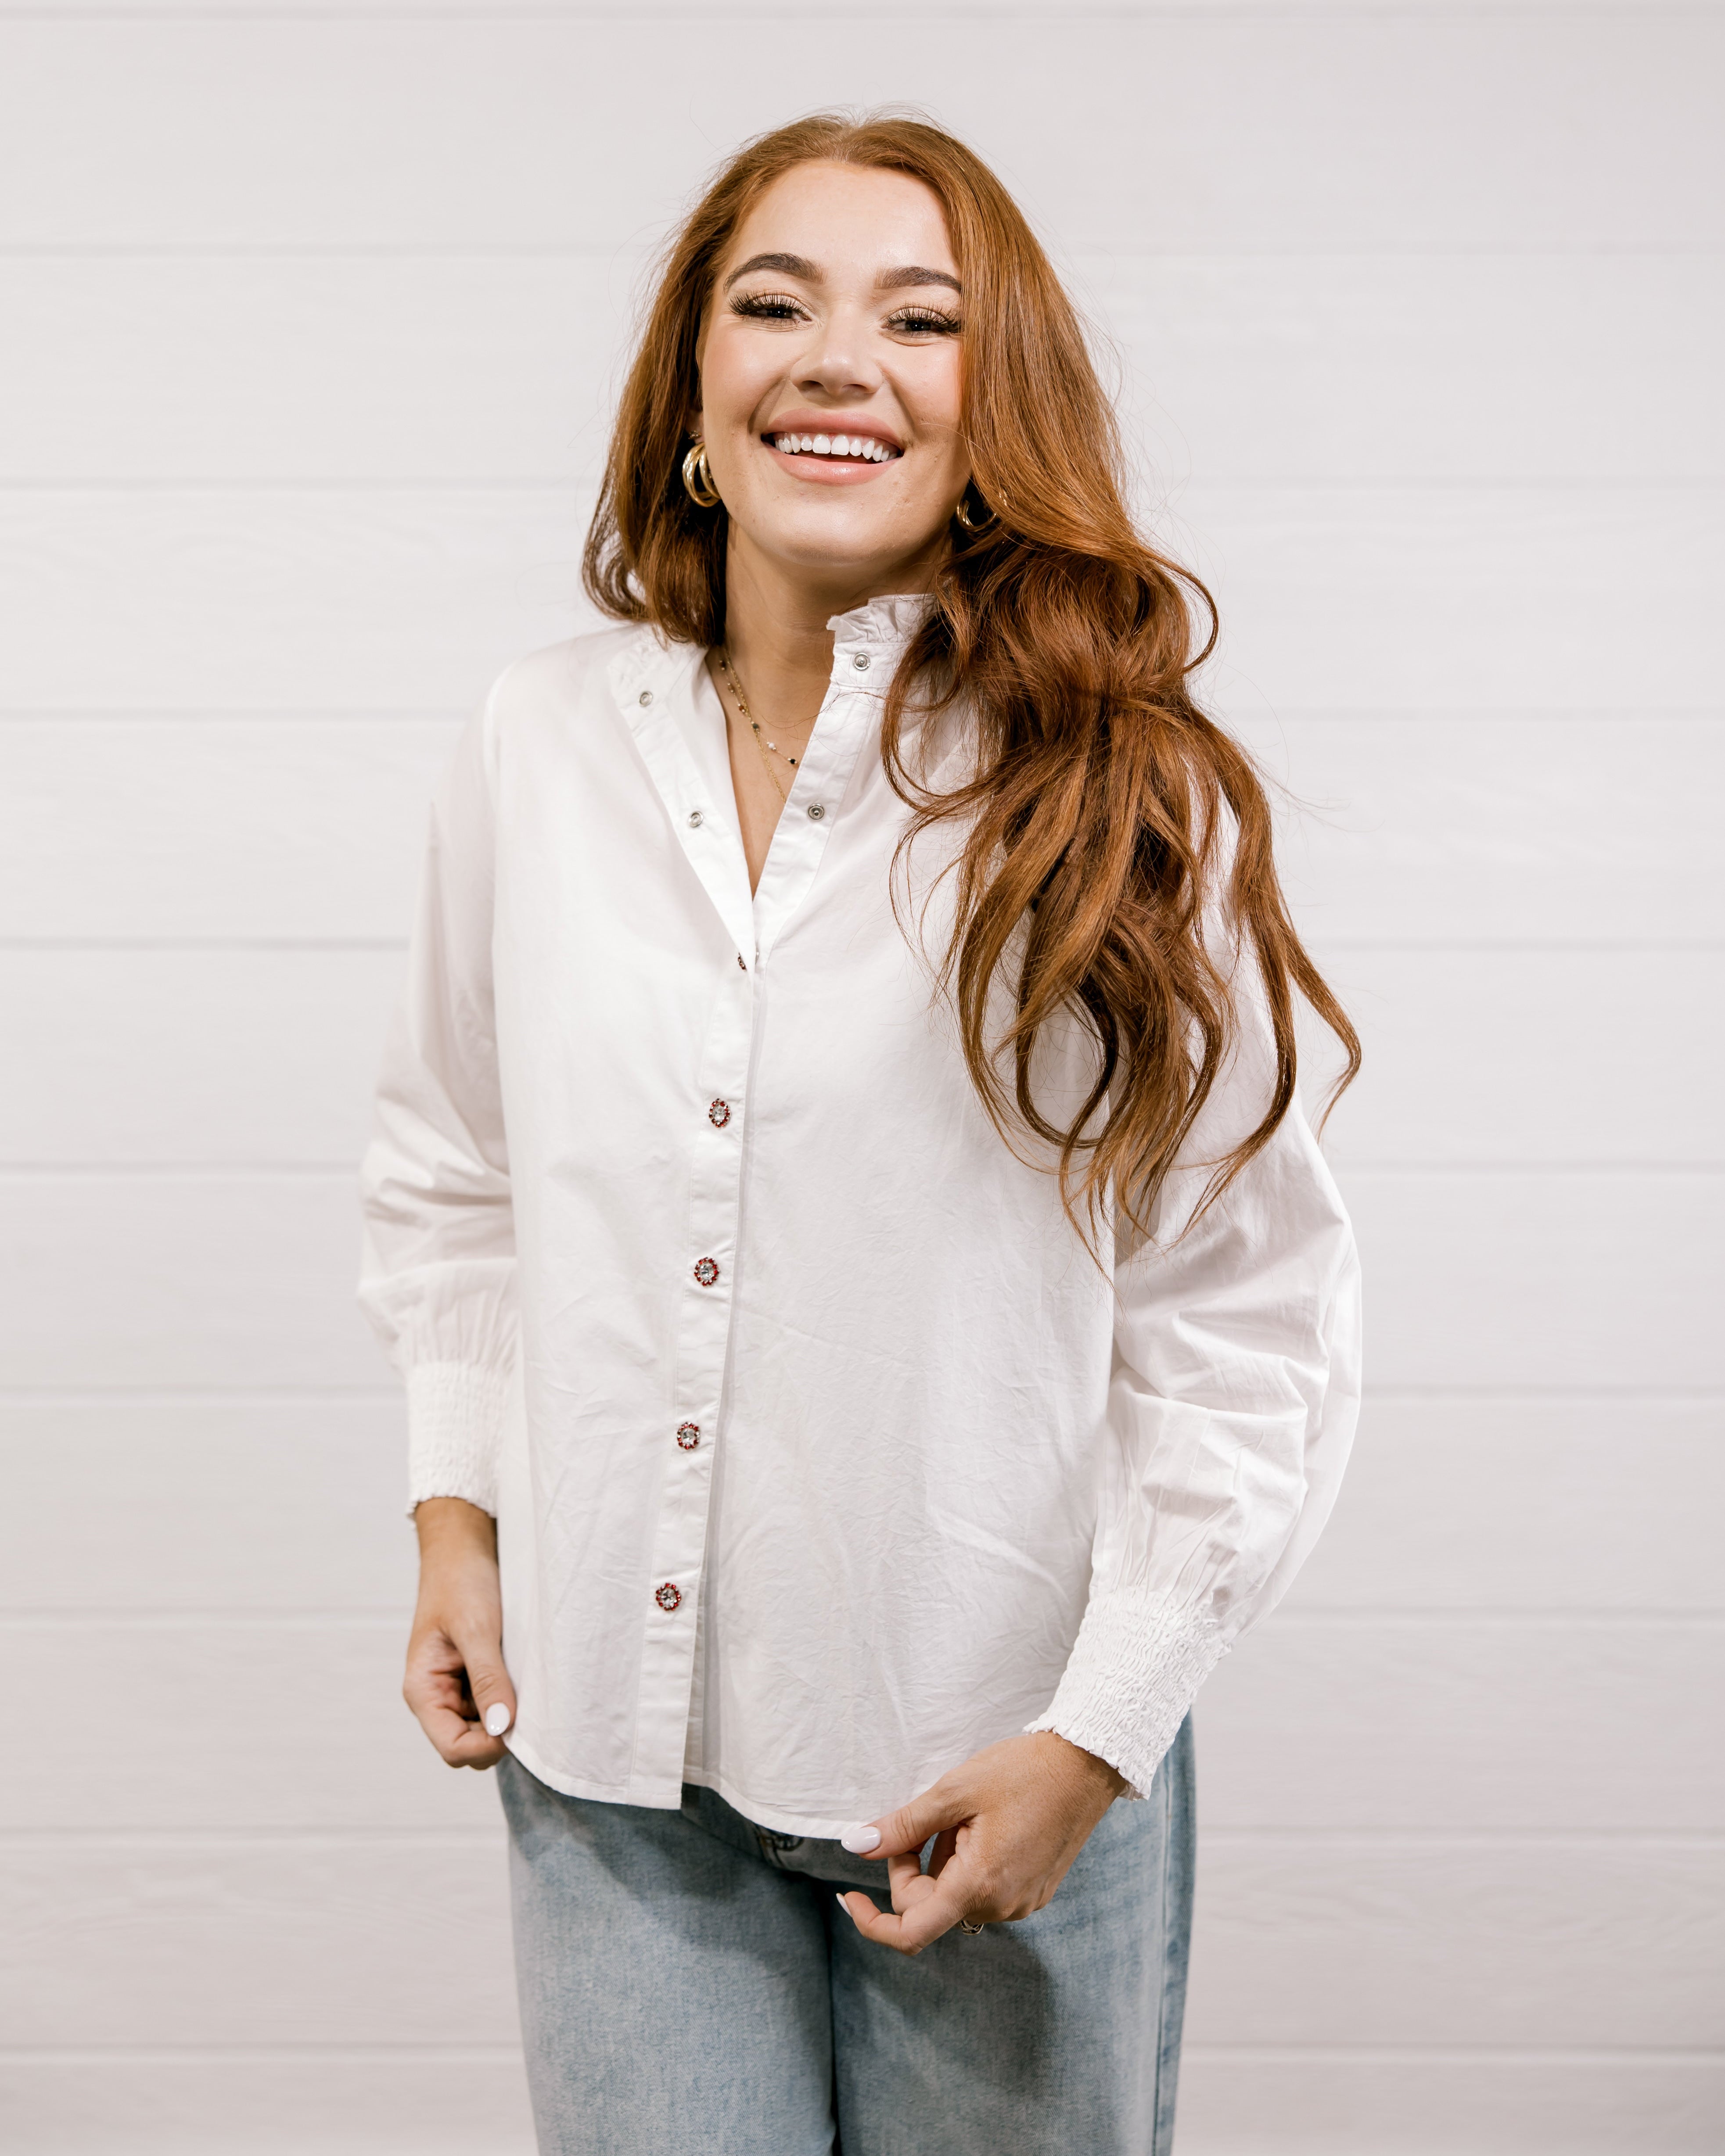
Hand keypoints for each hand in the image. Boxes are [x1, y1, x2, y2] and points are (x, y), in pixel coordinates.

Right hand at [403, 1496, 516, 1768]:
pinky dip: (512, 1697)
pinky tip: (525, 1674)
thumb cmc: (461, 1581)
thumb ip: (487, 1679)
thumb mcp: (477, 1629)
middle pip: (471, 1745)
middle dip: (500, 1734)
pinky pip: (496, 1703)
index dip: (487, 1746)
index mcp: (423, 1690)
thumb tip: (503, 1728)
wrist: (463, 1546)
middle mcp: (438, 1696)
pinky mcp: (476, 1675)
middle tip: (529, 1703)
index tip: (519, 1723)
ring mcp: (457, 1687)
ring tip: (526, 1682)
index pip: (453, 1748)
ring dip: (509, 1714)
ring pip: (486, 1727)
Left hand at [836, 1730, 1126, 1954]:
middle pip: (930, 1907)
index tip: (848, 1895)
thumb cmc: (1022, 1771)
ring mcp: (1021, 1903)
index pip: (911, 1932)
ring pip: (955, 1897)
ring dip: (943, 1862)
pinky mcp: (1034, 1892)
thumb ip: (903, 1825)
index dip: (871, 1922)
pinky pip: (982, 1890)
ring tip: (964, 1816)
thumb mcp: (954, 1791)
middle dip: (912, 1867)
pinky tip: (984, 1825)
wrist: (1086, 1764)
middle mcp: (1002, 1906)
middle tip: (924, 1819)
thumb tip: (856, 1845)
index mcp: (979, 1886)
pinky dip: (968, 1864)